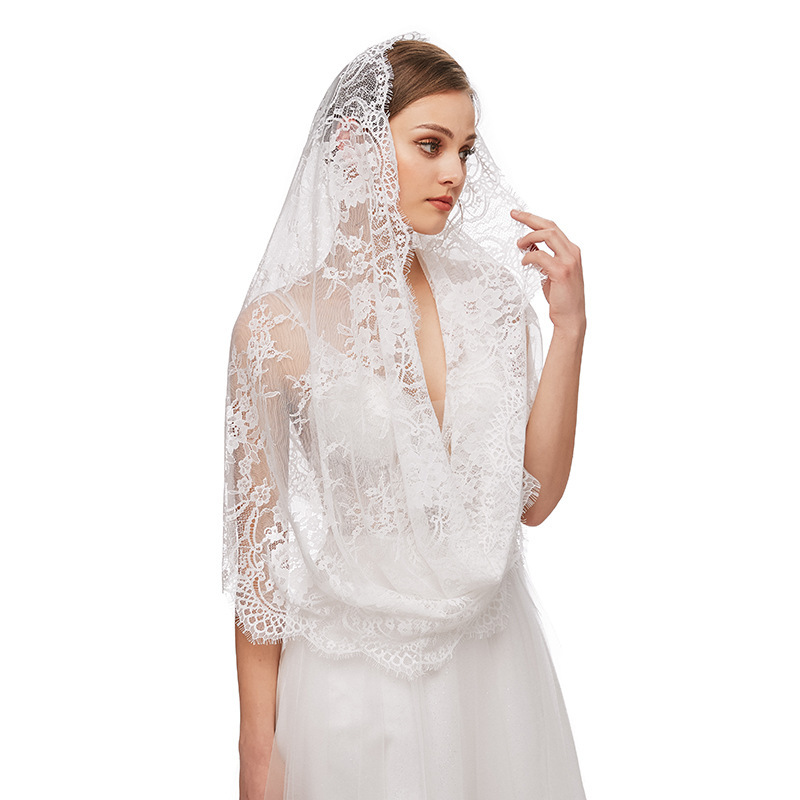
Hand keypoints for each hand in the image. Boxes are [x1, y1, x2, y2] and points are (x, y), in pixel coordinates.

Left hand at [511, 210, 584, 333]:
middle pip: (550, 226)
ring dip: (530, 236)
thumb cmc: (561, 298)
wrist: (570, 317)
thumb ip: (543, 259)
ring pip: (548, 235)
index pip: (553, 228)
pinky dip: (529, 256)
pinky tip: (524, 262)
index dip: (535, 219)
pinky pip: (541, 255)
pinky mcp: (561, 271)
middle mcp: (572, 252)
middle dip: (530, 218)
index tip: (519, 214)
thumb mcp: (550, 273)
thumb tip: (528, 248)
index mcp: (571, 251)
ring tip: (519, 244)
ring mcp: (569, 261)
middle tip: (514, 215)